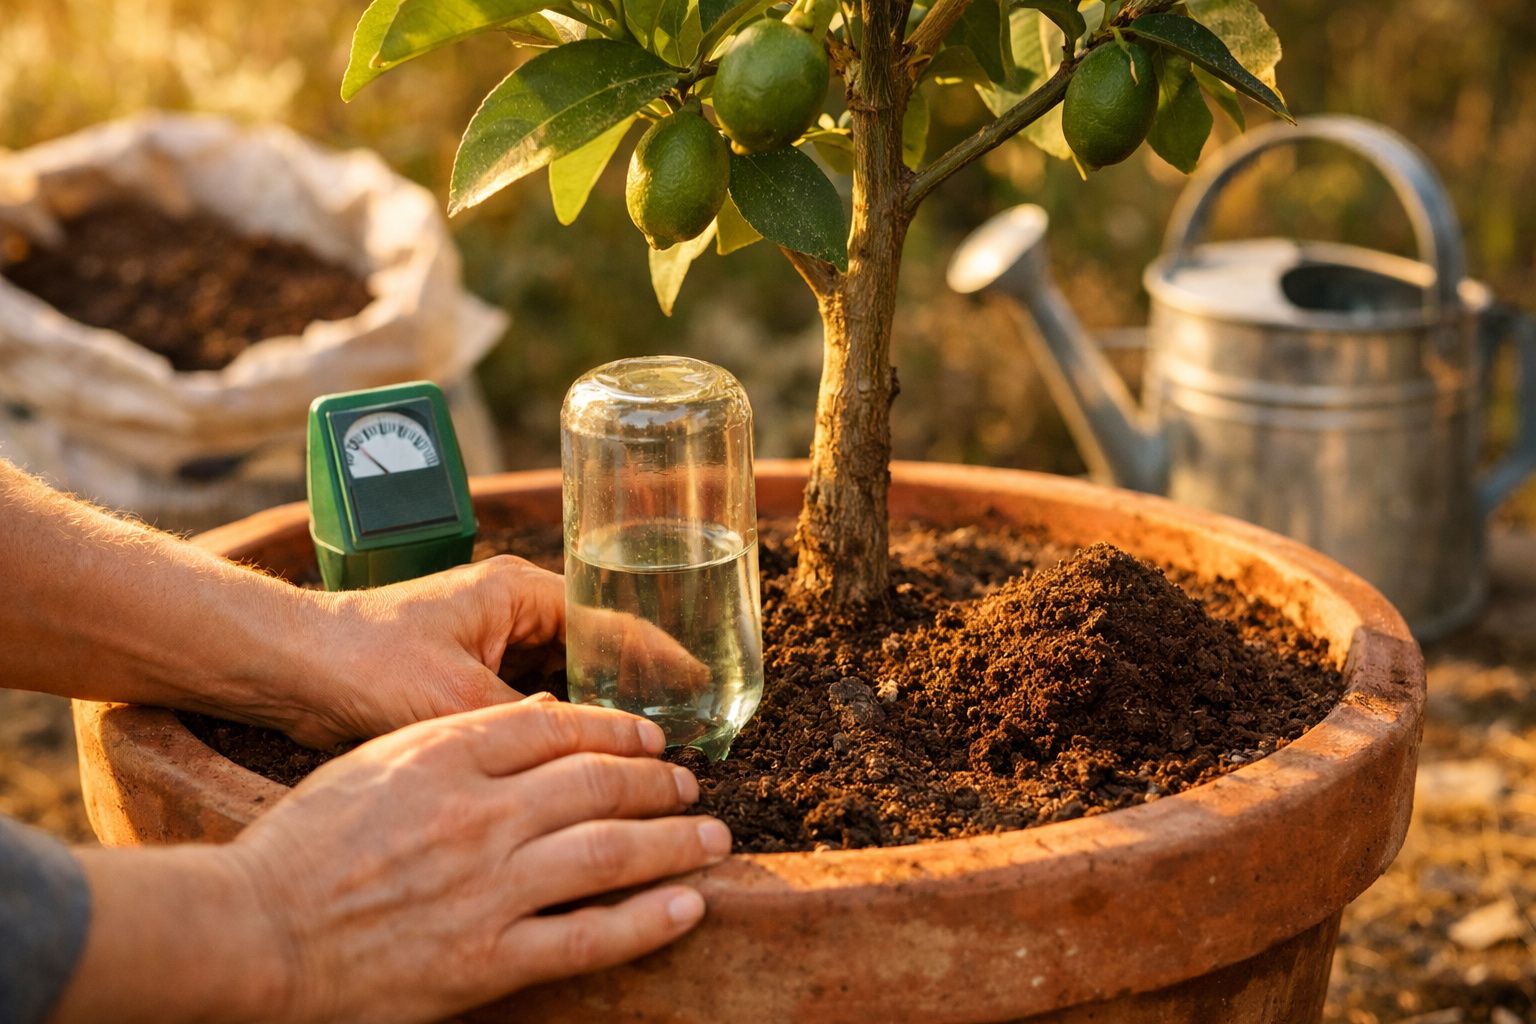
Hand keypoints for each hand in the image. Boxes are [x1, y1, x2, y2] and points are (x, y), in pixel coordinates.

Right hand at [235, 697, 726, 1022]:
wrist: (253, 933)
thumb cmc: (306, 842)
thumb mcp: (377, 760)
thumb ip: (460, 736)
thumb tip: (545, 716)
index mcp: (444, 757)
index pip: (559, 728)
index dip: (619, 728)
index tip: (652, 736)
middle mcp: (477, 817)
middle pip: (598, 782)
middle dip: (658, 780)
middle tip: (690, 784)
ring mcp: (486, 890)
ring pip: (609, 854)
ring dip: (673, 842)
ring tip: (712, 836)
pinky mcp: (486, 959)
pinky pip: (589, 935)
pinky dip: (648, 921)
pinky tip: (689, 907)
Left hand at [284, 556, 709, 748]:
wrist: (288, 671)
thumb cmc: (365, 664)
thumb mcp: (459, 698)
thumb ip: (530, 720)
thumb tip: (588, 748)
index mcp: (517, 591)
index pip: (610, 619)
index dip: (659, 655)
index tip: (701, 685)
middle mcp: (509, 610)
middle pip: (594, 648)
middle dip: (633, 687)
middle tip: (682, 728)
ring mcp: (488, 642)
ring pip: (564, 677)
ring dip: (594, 711)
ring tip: (642, 752)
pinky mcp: (466, 675)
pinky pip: (530, 700)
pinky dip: (555, 727)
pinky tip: (578, 764)